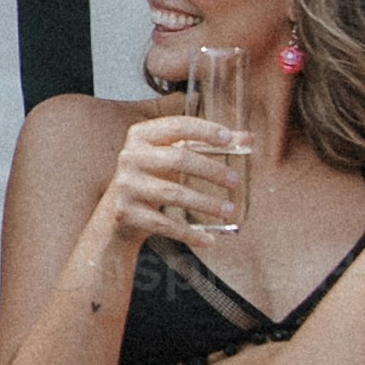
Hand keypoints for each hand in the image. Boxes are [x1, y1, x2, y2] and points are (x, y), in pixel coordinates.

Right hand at [108, 110, 248, 240]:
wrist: (117, 212)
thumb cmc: (153, 177)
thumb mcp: (174, 155)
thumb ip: (208, 145)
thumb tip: (247, 138)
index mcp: (142, 135)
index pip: (177, 126)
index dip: (204, 130)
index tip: (229, 139)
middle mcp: (130, 157)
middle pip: (177, 159)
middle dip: (211, 170)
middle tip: (235, 181)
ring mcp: (127, 186)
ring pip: (173, 193)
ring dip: (205, 202)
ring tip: (229, 209)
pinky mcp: (127, 213)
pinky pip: (165, 224)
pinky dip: (189, 232)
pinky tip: (209, 239)